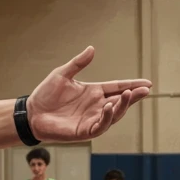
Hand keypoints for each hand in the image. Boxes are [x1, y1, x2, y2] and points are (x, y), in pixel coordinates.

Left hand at [27, 47, 151, 142]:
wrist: (31, 112)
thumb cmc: (45, 95)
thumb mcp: (62, 74)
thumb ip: (78, 63)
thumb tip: (92, 48)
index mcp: (94, 92)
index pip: (117, 87)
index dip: (132, 85)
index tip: (147, 83)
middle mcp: (96, 106)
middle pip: (121, 101)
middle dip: (133, 96)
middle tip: (144, 89)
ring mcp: (92, 119)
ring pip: (114, 114)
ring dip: (123, 106)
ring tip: (128, 95)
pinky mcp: (84, 131)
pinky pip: (101, 125)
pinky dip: (107, 117)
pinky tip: (109, 107)